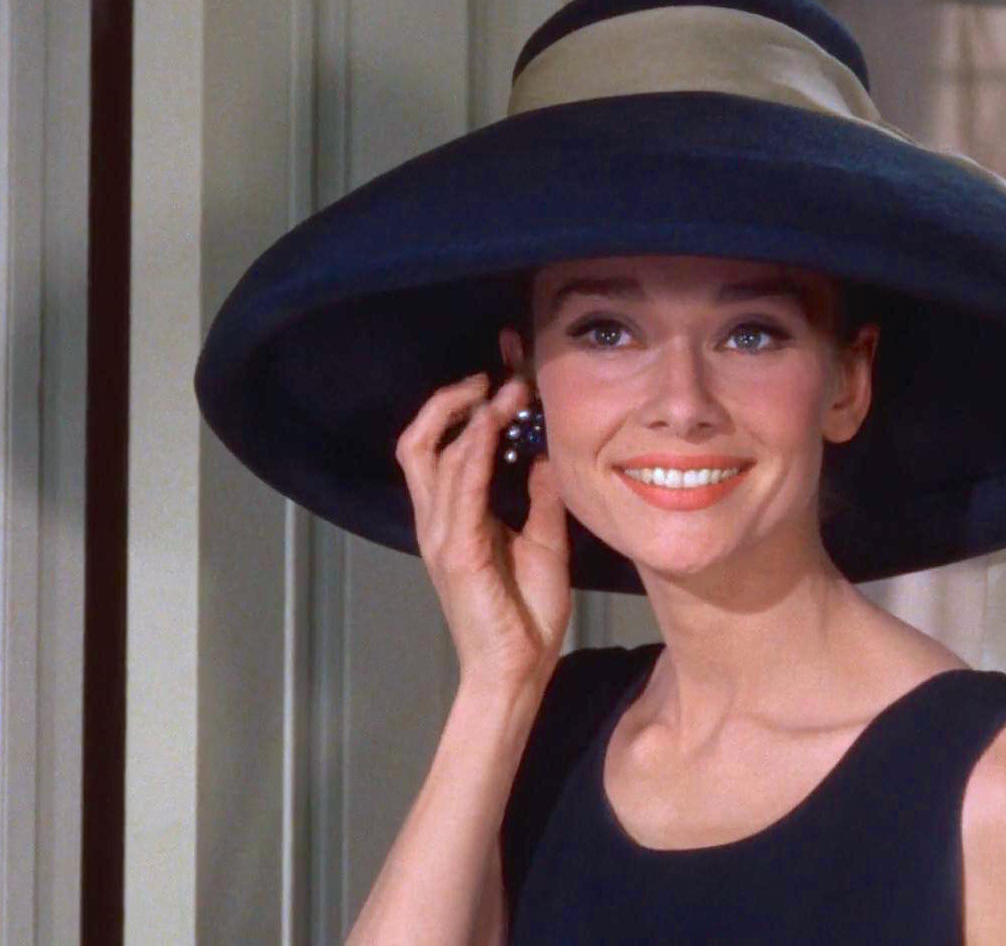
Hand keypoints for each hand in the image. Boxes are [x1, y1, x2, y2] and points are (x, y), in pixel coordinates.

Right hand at [395, 373, 570, 694]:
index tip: (504, 376)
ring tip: (506, 390)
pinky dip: (471, 453)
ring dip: (471, 417)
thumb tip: (544, 454)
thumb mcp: (544, 539)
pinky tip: (491, 428)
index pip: (442, 447)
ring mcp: (442, 535)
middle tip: (493, 375)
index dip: (462, 406)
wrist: (516, 671)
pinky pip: (458, 491)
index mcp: (455, 517)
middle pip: (419, 442)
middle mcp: (438, 520)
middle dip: (451, 400)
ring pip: (434, 457)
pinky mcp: (456, 551)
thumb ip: (541, 496)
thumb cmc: (527, 614)